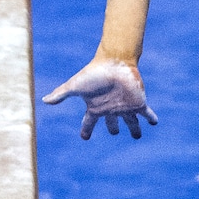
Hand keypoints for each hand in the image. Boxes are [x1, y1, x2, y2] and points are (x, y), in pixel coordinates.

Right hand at [42, 59, 157, 139]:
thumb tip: (44, 101)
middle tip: (115, 133)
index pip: (89, 122)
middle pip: (112, 123)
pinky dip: (150, 119)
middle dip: (114, 129)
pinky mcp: (138, 103)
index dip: (87, 130)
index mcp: (96, 107)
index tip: (84, 137)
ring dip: (134, 129)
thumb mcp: (75, 86)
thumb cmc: (94, 73)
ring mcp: (125, 107)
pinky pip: (146, 114)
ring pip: (131, 122)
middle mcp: (111, 109)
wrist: (113, 62)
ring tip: (137, 135)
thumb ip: (61, 94)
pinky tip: (154, 123)